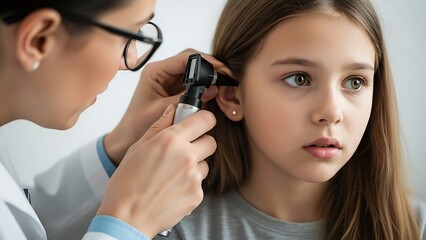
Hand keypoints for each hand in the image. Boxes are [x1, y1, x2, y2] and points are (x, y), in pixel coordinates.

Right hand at [97, 105, 216, 237]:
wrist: (127, 218)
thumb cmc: (126, 183)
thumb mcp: (138, 148)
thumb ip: (159, 126)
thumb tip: (172, 111)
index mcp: (171, 140)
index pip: (205, 119)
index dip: (204, 120)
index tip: (199, 123)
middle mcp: (187, 156)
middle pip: (211, 142)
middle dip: (200, 143)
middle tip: (185, 150)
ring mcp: (194, 177)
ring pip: (205, 164)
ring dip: (194, 166)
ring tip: (172, 175)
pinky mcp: (197, 195)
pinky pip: (199, 183)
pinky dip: (189, 185)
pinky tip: (172, 189)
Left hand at [104, 49, 230, 164]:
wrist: (126, 139)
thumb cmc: (137, 126)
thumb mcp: (163, 112)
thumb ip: (187, 99)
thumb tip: (213, 88)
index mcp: (155, 72)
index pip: (185, 58)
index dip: (206, 61)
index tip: (221, 69)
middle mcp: (162, 72)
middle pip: (192, 60)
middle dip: (210, 66)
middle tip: (227, 76)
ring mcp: (169, 80)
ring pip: (195, 71)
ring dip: (209, 76)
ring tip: (224, 85)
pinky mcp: (175, 90)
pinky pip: (194, 83)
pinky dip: (205, 86)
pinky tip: (216, 93)